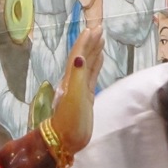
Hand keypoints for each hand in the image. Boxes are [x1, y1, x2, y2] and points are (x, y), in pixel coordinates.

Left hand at [50, 28, 101, 153]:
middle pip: (82, 56)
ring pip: (88, 64)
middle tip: (100, 28)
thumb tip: (80, 56)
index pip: (78, 55)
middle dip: (90, 42)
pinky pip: (92, 76)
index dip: (85, 42)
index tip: (94, 29)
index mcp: (70, 78)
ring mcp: (80, 88)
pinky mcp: (86, 96)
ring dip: (94, 51)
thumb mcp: (73, 97)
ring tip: (101, 39)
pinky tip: (100, 59)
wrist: (66, 140)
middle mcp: (74, 80)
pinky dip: (96, 65)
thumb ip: (77, 76)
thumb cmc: (69, 120)